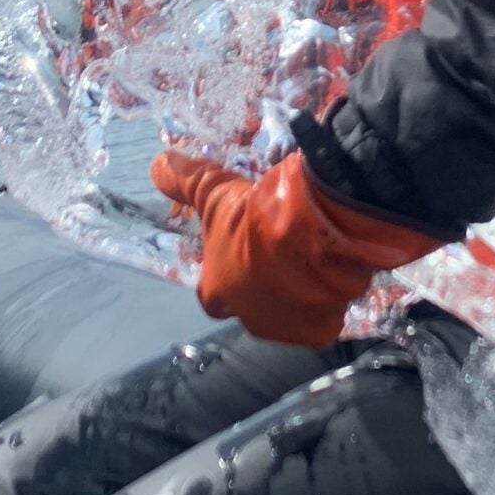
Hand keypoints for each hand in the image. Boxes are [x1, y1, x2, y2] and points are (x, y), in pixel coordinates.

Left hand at [150, 150, 444, 345]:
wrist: (310, 231)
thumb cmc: (253, 216)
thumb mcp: (213, 190)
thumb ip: (184, 180)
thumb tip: (159, 165)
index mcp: (218, 292)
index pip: (213, 296)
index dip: (225, 276)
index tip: (239, 255)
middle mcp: (249, 319)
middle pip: (254, 307)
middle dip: (265, 287)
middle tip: (281, 253)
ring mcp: (286, 328)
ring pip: (292, 312)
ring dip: (298, 293)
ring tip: (312, 258)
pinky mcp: (320, 330)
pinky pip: (324, 317)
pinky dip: (330, 300)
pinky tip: (335, 273)